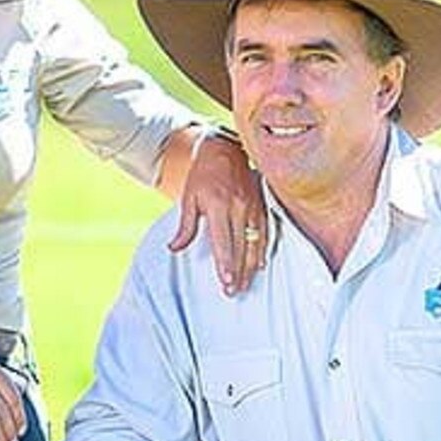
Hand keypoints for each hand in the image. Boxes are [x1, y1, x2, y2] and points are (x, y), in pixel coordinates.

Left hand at [169, 132, 265, 295]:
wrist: (226, 148)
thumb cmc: (203, 174)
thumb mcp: (189, 197)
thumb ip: (185, 226)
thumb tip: (174, 248)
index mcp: (218, 205)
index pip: (224, 241)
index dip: (226, 263)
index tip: (226, 282)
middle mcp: (239, 207)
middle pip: (240, 247)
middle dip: (238, 272)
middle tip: (233, 292)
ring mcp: (254, 206)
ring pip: (255, 243)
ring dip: (251, 266)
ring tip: (245, 284)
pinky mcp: (263, 205)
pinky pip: (266, 232)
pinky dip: (263, 250)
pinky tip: (260, 264)